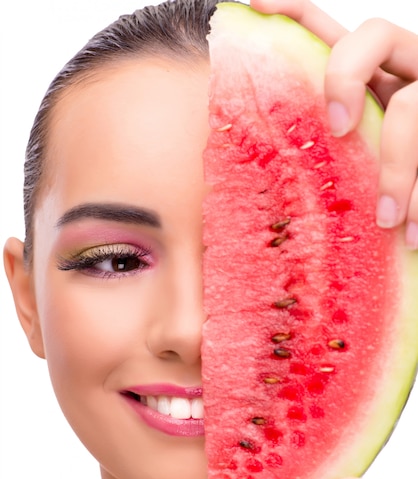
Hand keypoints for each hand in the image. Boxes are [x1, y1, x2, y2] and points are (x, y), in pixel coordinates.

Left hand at [251, 0, 417, 248]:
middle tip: (338, 129)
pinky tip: (414, 236)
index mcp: (370, 81)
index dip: (295, 11)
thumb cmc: (392, 193)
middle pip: (373, 35)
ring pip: (410, 108)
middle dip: (347, 76)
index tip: (255, 5)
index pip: (330, 31)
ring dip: (396, 168)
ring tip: (385, 221)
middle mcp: (403, 73)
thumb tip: (270, 172)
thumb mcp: (357, 168)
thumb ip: (326, 154)